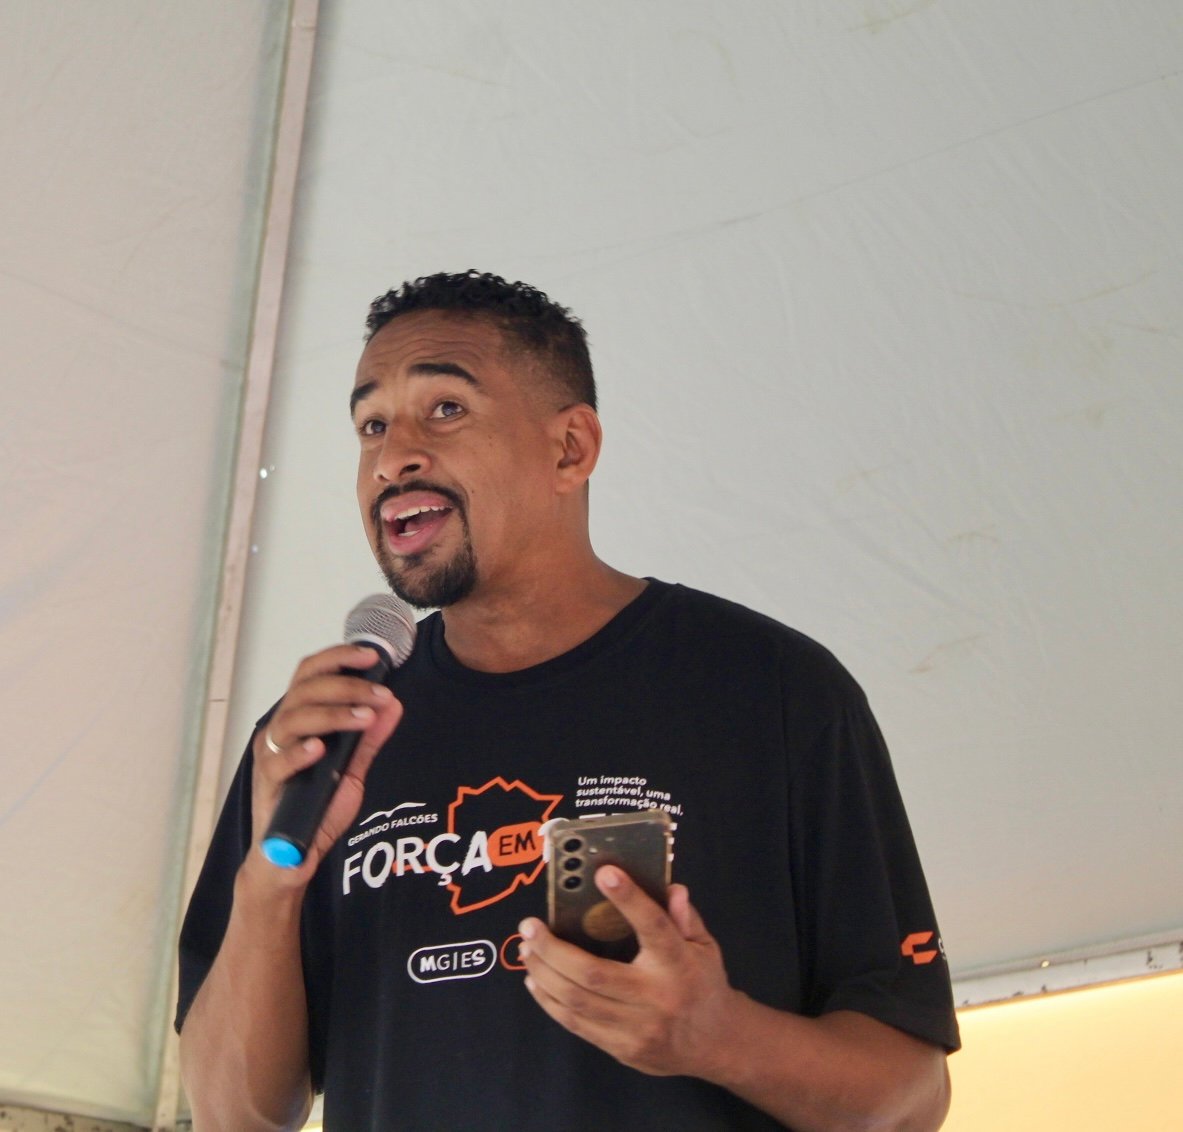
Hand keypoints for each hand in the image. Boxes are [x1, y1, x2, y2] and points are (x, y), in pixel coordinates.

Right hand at [249, 643, 403, 880]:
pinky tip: (320, 749)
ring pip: (294, 718)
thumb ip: (369, 738)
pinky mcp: (266, 784)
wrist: (290, 855)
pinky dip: (299, 752)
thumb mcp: (351, 768)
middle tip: (380, 694)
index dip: (339, 658)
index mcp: (299, 718)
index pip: (311, 674)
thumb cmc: (315, 807)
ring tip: (365, 717)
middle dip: (347, 685)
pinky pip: (278, 761)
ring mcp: (270, 755)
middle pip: (305, 689)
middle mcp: (280, 730)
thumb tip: (394, 705)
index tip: (373, 656)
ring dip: (334, 713)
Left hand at [518, 867, 740, 1078]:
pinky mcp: (621, 1049)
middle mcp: (656, 997)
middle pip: (593, 973)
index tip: (603, 873)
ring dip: (544, 973)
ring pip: (577, 1001)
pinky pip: (576, 1024)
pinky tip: (536, 980)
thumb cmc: (704, 984)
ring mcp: (637, 1028)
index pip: (653, 926)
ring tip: (527, 949)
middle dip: (553, 949)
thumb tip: (671, 888)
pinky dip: (550, 1001)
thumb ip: (684, 916)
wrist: (716, 1044)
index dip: (628, 899)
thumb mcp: (705, 945)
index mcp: (679, 964)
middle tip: (529, 926)